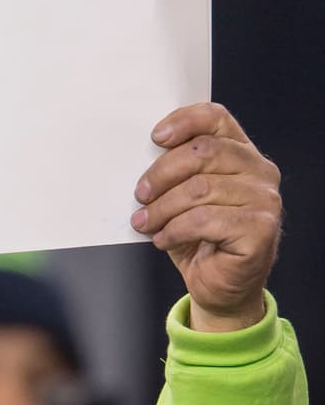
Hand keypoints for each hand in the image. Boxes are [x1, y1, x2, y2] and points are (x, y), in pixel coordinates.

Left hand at [131, 103, 280, 330]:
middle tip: (140, 195)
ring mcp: (265, 200)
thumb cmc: (199, 238)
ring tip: (146, 222)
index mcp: (242, 153)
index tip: (155, 137)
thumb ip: (175, 172)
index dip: (183, 121)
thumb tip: (139, 159)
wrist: (219, 286)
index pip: (216, 118)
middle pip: (203, 152)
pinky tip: (163, 239)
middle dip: (162, 174)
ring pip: (199, 189)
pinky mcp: (261, 229)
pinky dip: (175, 230)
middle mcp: (260, 171)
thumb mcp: (182, 197)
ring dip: (162, 208)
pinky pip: (205, 220)